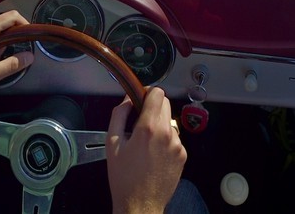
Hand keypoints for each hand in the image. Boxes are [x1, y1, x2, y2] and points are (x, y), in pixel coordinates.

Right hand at [106, 88, 185, 213]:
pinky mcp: (183, 155)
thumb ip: (119, 115)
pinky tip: (154, 156)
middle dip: (153, 108)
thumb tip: (126, 98)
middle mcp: (167, 133)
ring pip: (170, 122)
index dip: (147, 93)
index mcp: (148, 128)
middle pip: (165, 104)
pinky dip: (166, 141)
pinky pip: (174, 138)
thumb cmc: (123, 178)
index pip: (157, 93)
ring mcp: (177, 145)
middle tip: (139, 123)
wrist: (140, 205)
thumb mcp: (112, 144)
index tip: (140, 100)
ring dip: (160, 126)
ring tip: (146, 145)